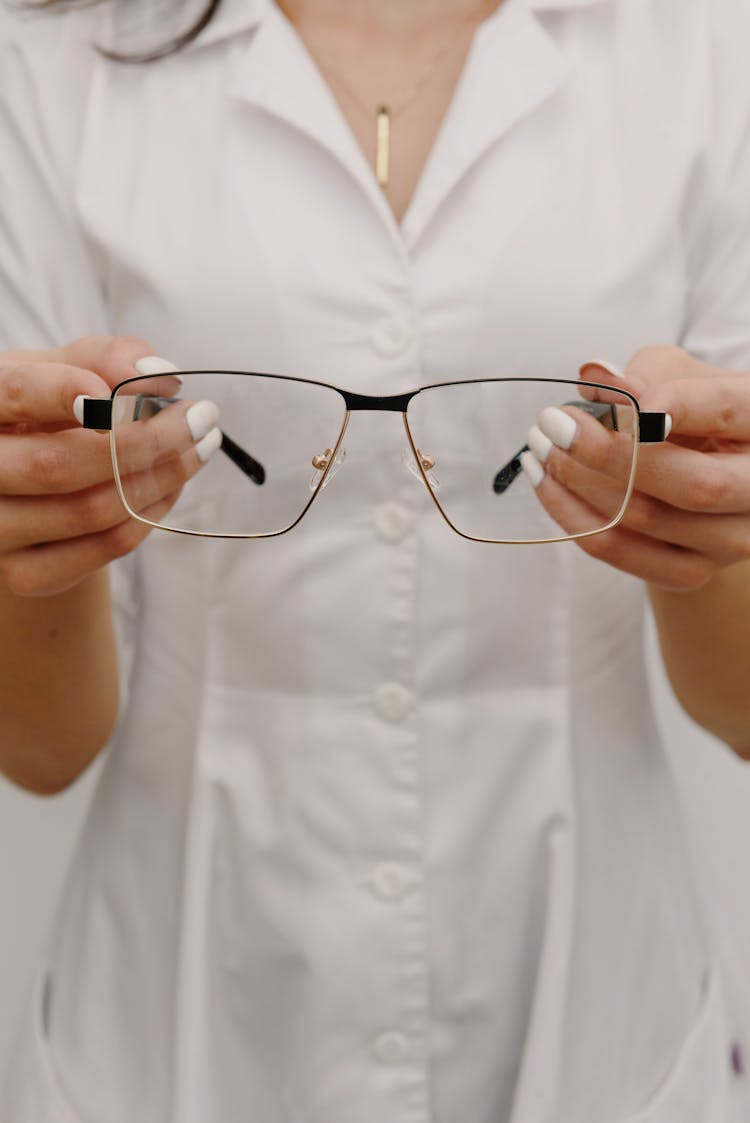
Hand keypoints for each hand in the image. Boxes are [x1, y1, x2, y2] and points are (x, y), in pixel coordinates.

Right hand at [0, 336, 208, 596]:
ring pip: (91, 510)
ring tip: (198, 448)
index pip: (15, 396)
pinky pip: (107, 546)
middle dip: (145, 441)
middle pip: (59, 465)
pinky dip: (152, 512)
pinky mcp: (27, 574)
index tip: (128, 389)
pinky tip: (173, 484)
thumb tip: (156, 374)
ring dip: (161, 477)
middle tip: (200, 417)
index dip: (65, 392)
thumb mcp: (63, 369)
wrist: (27, 486)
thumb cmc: (47, 413)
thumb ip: (105, 358)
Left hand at [524, 345, 749, 590]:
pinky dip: (573, 516)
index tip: (608, 397)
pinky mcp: (690, 572)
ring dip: (579, 482)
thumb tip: (596, 379)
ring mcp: (730, 540)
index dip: (671, 404)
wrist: (708, 474)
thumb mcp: (681, 376)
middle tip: (553, 423)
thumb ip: (645, 374)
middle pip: (695, 485)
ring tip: (539, 446)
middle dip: (612, 454)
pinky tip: (545, 482)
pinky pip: (620, 551)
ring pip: (649, 519)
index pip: (729, 412)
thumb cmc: (693, 411)